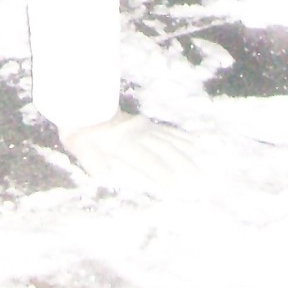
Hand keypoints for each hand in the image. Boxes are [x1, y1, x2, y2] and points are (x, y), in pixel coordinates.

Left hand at [60, 111, 204, 193]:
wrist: (85, 102)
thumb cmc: (81, 130)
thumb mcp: (79, 145)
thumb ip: (92, 159)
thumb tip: (104, 175)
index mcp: (122, 142)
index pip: (145, 158)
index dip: (160, 171)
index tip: (176, 186)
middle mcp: (138, 134)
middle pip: (165, 149)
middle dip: (184, 164)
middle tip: (202, 179)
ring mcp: (145, 128)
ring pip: (172, 140)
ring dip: (190, 152)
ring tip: (208, 163)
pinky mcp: (148, 127)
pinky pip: (171, 133)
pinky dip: (187, 139)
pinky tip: (200, 143)